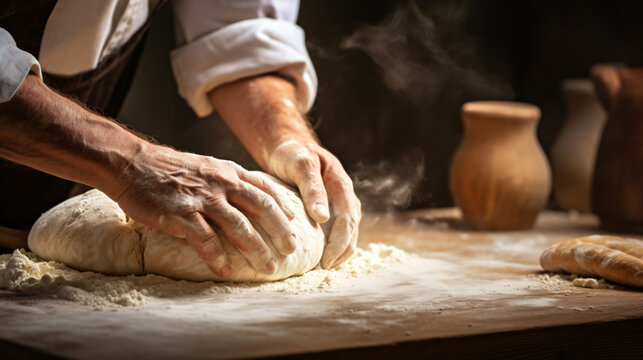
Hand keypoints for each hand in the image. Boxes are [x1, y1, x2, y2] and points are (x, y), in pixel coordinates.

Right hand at [111, 143, 296, 276]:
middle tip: (291, 251)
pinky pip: (206, 240)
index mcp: (229, 172)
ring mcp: (203, 199)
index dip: (282, 208)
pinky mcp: (182, 214)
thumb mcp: (206, 166)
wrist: (131, 163)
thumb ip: (227, 179)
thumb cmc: (168, 168)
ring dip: (257, 249)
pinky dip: (217, 257)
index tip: (294, 224)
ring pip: (240, 227)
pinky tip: (225, 270)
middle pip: (261, 209)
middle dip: (280, 232)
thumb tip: (246, 196)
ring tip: (267, 267)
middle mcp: (222, 184)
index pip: (265, 189)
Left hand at [267, 140, 361, 268]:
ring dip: (341, 251)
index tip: (325, 260)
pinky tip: (323, 257)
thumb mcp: (300, 165)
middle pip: (353, 229)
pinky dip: (336, 245)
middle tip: (324, 269)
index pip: (348, 219)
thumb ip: (312, 188)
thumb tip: (323, 217)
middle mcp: (346, 194)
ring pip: (350, 231)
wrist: (290, 147)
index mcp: (341, 184)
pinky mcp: (333, 207)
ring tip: (325, 267)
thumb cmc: (293, 154)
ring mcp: (341, 201)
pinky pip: (341, 229)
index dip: (339, 242)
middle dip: (341, 251)